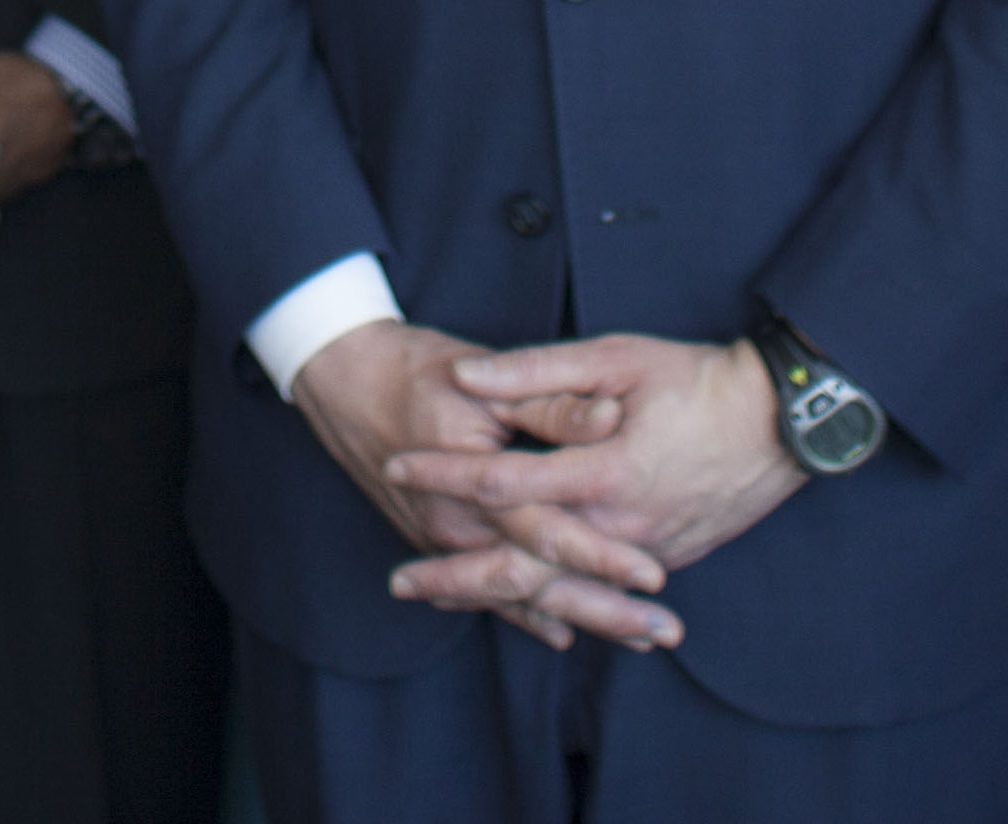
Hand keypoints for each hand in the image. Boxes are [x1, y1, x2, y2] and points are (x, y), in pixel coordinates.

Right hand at [274, 319, 624, 650]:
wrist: (343, 380)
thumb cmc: (418, 369)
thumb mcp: (485, 376)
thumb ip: (550, 403)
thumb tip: (611, 417)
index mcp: (473, 483)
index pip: (547, 532)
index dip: (601, 556)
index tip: (654, 577)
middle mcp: (456, 525)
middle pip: (539, 583)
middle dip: (604, 612)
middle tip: (663, 632)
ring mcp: (443, 540)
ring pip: (518, 596)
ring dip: (579, 619)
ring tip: (639, 638)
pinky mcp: (437, 542)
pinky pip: (485, 593)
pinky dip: (525, 615)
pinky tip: (562, 633)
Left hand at [395, 336, 810, 602]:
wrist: (781, 423)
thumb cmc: (698, 380)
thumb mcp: (617, 357)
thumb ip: (538, 371)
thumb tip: (467, 374)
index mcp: (604, 471)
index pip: (504, 479)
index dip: (445, 471)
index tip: (397, 463)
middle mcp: (621, 526)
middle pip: (521, 564)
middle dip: (455, 577)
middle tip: (399, 583)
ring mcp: (645, 552)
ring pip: (557, 589)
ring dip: (494, 597)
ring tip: (440, 600)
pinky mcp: (663, 560)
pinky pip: (594, 592)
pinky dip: (549, 602)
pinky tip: (516, 607)